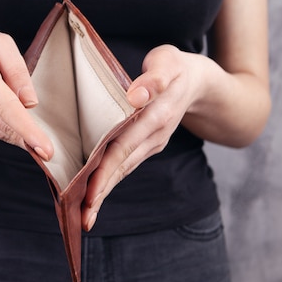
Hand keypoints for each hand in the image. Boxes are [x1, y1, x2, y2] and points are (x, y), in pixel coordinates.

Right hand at [0, 28, 53, 159]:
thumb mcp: (0, 43)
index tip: (45, 150)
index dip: (27, 129)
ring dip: (18, 130)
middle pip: (6, 125)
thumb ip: (18, 70)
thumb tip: (31, 103)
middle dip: (30, 138)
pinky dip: (4, 124)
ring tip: (17, 105)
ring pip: (1, 131)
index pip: (5, 107)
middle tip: (49, 150)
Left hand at [81, 45, 209, 229]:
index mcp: (155, 116)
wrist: (199, 82)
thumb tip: (136, 97)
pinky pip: (126, 165)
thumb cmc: (175, 67)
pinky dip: (109, 181)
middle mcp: (154, 135)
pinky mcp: (148, 145)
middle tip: (82, 220)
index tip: (89, 195)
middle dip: (101, 194)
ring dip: (104, 194)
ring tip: (85, 217)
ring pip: (123, 171)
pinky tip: (95, 194)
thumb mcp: (168, 62)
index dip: (105, 172)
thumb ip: (154, 78)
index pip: (123, 148)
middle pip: (121, 168)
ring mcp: (152, 143)